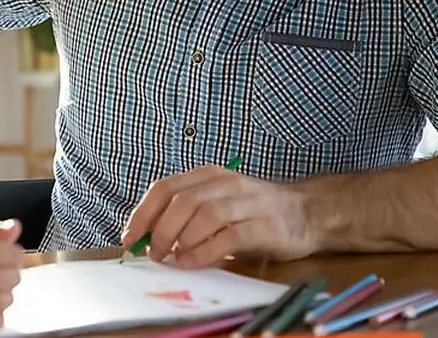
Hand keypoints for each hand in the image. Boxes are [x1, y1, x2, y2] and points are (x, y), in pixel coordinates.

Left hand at [121, 166, 317, 267]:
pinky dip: (206, 251)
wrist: (308, 212)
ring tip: (171, 259)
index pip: (165, 187)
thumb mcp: (219, 203)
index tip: (129, 237)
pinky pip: (230, 236)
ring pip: (205, 214)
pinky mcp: (267, 224)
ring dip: (181, 239)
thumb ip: (188, 215)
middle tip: (153, 253)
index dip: (142, 213)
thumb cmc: (256, 211)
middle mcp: (227, 183)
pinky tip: (192, 263)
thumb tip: (148, 239)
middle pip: (182, 201)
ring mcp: (249, 202)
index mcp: (209, 175)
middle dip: (160, 229)